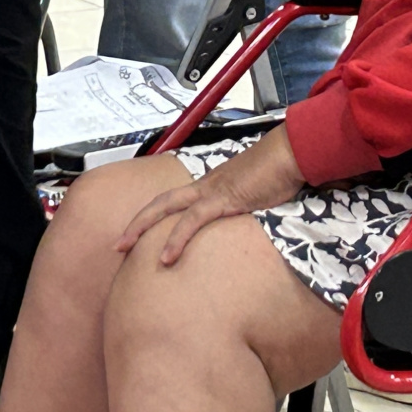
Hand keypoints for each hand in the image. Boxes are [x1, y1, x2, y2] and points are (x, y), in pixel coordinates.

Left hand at [117, 126, 307, 264]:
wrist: (293, 154)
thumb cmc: (283, 171)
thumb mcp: (262, 196)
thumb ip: (251, 210)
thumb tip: (251, 227)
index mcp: (215, 184)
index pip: (179, 200)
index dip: (159, 215)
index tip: (146, 233)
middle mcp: (208, 185)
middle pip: (162, 201)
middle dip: (137, 221)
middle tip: (118, 242)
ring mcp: (213, 190)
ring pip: (166, 207)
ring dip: (141, 227)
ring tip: (124, 247)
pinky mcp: (224, 199)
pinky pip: (192, 221)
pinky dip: (176, 240)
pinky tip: (165, 258)